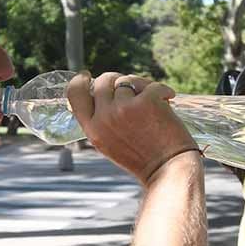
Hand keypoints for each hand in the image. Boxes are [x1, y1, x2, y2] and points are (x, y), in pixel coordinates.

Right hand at [66, 72, 198, 183]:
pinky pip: (151, 85)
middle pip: (103, 81)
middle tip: (133, 87)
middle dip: (117, 79)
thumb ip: (102, 121)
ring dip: (143, 87)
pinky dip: (163, 90)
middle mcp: (104, 118)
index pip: (75, 95)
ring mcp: (124, 108)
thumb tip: (103, 93)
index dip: (79, 81)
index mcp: (92, 129)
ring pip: (129, 81)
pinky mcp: (146, 102)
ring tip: (155, 104)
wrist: (168, 170)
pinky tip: (168, 99)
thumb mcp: (110, 143)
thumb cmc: (143, 159)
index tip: (86, 75)